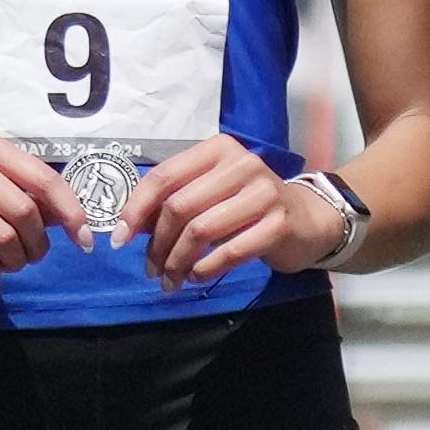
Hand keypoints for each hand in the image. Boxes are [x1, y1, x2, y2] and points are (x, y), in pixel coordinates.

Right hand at [0, 135, 84, 277]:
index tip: (83, 238)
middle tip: (35, 254)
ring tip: (14, 261)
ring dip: (17, 259)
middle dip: (39, 243)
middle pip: (25, 213)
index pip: (45, 180)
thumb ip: (28, 194)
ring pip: (2, 237)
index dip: (71, 212)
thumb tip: (70, 220)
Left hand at [123, 138, 345, 288]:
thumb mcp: (213, 192)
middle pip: (179, 206)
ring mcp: (264, 193)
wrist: (309, 220)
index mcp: (219, 150)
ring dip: (178, 261)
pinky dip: (205, 269)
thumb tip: (129, 227)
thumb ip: (176, 201)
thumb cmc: (250, 206)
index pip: (164, 177)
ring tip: (171, 279)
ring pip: (200, 230)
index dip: (136, 210)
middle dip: (157, 243)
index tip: (120, 239)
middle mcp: (242, 164)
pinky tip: (197, 277)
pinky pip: (229, 252)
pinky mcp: (279, 224)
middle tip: (151, 269)